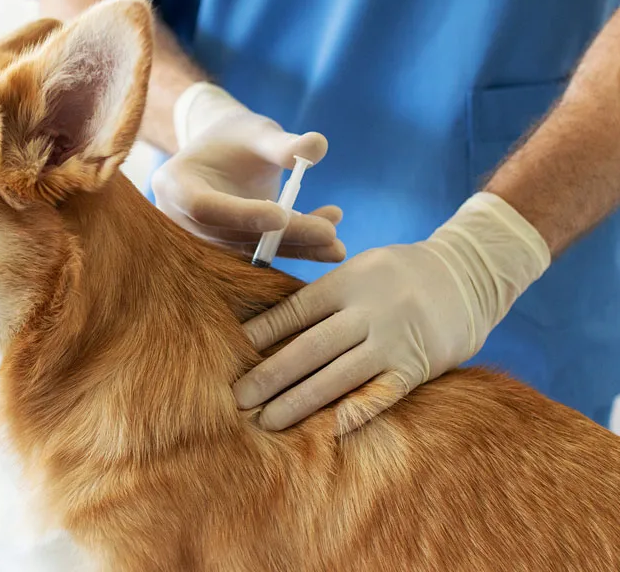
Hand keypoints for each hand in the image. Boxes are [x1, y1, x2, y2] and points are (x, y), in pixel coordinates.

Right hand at [153, 83, 344, 261]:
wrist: (223, 154)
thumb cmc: (236, 138)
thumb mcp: (257, 132)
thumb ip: (282, 143)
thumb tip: (318, 146)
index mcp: (175, 184)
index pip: (205, 207)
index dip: (243, 214)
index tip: (283, 215)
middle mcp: (182, 222)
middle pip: (233, 236)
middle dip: (283, 238)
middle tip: (328, 234)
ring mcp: (203, 242)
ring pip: (252, 252)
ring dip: (296, 249)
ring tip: (337, 244)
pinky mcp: (227, 253)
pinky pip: (263, 255)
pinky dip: (297, 250)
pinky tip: (330, 244)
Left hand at [234, 192, 551, 431]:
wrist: (470, 274)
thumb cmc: (398, 274)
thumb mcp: (359, 268)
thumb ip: (322, 296)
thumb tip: (267, 329)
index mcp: (347, 281)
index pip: (295, 311)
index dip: (261, 334)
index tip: (230, 353)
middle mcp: (367, 311)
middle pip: (309, 348)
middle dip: (269, 375)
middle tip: (237, 398)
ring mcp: (393, 341)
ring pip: (338, 377)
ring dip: (299, 403)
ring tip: (267, 421)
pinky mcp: (416, 367)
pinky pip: (379, 396)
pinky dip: (351, 415)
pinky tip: (323, 432)